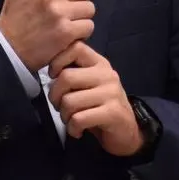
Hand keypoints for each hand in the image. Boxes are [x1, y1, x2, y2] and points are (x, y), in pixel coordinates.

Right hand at [0, 0, 94, 72]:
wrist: (8, 50)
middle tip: (69, 5)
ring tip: (67, 21)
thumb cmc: (14, 17)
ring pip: (89, 8)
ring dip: (81, 16)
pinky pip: (88, 26)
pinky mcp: (67, 33)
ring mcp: (60, 14)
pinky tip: (68, 33)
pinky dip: (81, 31)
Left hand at [48, 42, 142, 156]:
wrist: (127, 132)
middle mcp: (107, 75)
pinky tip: (77, 130)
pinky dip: (72, 128)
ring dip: (64, 116)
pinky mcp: (112, 113)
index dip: (57, 61)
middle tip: (59, 106)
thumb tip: (51, 73)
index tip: (54, 77)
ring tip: (71, 120)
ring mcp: (111, 93)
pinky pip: (78, 119)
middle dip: (55, 96)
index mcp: (99, 64)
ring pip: (69, 101)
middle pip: (66, 77)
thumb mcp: (89, 85)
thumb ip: (74, 74)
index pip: (75, 48)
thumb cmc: (102, 108)